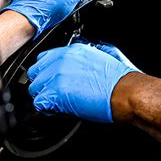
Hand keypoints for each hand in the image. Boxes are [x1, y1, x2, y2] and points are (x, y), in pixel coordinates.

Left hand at [27, 40, 142, 121]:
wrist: (125, 91)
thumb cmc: (119, 79)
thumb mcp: (103, 55)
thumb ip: (86, 55)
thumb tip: (81, 62)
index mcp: (73, 50)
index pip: (45, 58)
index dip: (48, 72)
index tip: (54, 81)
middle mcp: (62, 59)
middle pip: (36, 72)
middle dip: (43, 84)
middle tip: (56, 94)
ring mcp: (57, 75)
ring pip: (35, 88)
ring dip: (45, 97)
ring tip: (60, 104)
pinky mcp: (56, 92)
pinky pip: (39, 103)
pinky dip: (47, 110)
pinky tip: (60, 110)